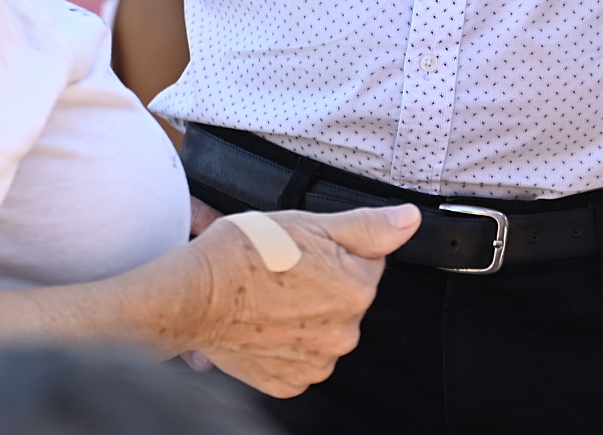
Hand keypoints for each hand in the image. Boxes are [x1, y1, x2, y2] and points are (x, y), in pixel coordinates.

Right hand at [182, 203, 415, 396]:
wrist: (193, 297)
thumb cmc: (242, 256)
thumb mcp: (308, 223)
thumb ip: (367, 226)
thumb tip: (409, 221)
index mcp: (357, 289)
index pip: (366, 260)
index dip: (334, 248)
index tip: (305, 249)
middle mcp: (344, 333)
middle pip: (345, 297)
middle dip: (321, 283)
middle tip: (284, 269)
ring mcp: (316, 363)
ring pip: (322, 328)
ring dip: (304, 314)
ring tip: (269, 296)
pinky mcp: (288, 382)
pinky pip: (299, 358)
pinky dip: (285, 343)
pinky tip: (263, 323)